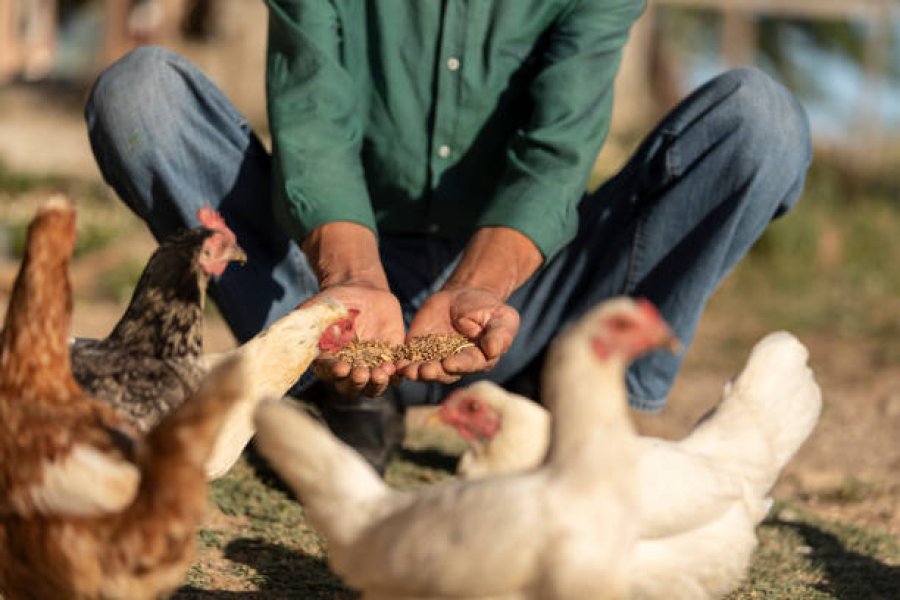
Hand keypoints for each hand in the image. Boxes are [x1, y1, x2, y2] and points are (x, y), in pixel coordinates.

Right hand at [301, 222, 404, 397]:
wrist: (361, 291)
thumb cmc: (332, 301)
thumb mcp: (315, 310)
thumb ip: (304, 325)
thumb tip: (286, 336)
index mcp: (327, 362)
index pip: (328, 373)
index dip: (333, 372)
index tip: (339, 366)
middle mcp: (348, 370)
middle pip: (352, 386)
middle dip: (357, 381)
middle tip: (362, 373)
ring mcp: (371, 367)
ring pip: (374, 386)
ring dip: (377, 383)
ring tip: (382, 372)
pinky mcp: (390, 359)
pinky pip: (395, 373)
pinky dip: (397, 373)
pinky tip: (399, 367)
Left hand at [398, 287, 519, 383]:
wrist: (463, 295)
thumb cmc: (487, 308)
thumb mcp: (501, 317)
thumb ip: (500, 334)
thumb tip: (495, 350)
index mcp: (478, 359)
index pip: (468, 364)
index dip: (459, 365)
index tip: (449, 363)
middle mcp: (456, 364)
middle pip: (444, 372)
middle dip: (433, 372)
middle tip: (423, 371)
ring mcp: (436, 358)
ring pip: (425, 370)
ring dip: (415, 372)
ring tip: (406, 370)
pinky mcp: (419, 350)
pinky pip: (410, 359)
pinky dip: (402, 363)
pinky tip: (395, 363)